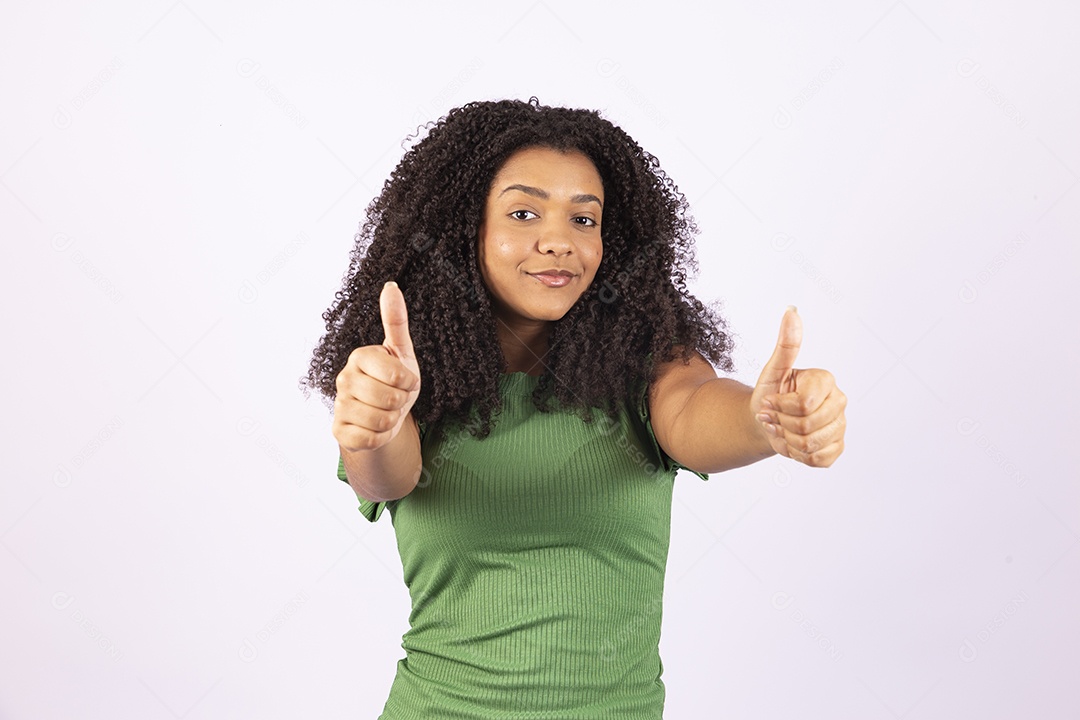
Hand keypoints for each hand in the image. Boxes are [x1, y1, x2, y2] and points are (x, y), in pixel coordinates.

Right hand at [332, 281, 421, 451]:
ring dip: (392, 421)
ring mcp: (338, 405)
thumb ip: (396, 321)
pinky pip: (369, 439)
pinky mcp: (338, 430)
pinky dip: (380, 437)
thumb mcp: (402, 352)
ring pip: (381, 421)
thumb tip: (390, 286)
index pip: (398, 375)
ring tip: (386, 412)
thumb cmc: (395, 382)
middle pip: (390, 399)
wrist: (385, 417)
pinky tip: (375, 428)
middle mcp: (344, 378)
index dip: (410, 382)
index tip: (404, 380)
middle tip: (395, 399)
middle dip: (402, 403)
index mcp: (360, 356)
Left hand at [749, 306, 845, 466]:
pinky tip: (792, 442)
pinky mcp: (837, 447)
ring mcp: (840, 426)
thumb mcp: (772, 370)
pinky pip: (817, 459)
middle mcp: (839, 402)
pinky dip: (798, 455)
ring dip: (787, 440)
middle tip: (774, 417)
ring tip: (782, 428)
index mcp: (825, 380)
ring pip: (811, 444)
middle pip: (807, 426)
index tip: (770, 401)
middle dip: (782, 424)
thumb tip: (791, 311)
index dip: (780, 408)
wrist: (767, 421)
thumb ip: (785, 344)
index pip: (803, 404)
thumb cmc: (770, 393)